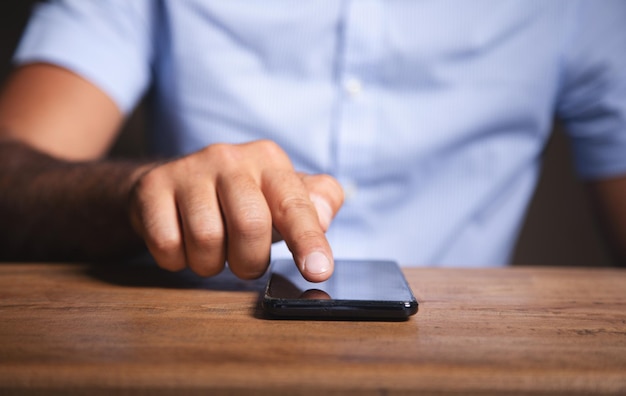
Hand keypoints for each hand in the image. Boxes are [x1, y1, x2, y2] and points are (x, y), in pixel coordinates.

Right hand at [129, 140, 343, 281]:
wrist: (175, 183)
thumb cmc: (242, 198)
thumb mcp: (283, 196)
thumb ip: (316, 203)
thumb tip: (325, 215)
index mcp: (268, 161)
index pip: (294, 205)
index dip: (308, 241)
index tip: (318, 270)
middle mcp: (229, 158)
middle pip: (250, 225)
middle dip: (251, 261)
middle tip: (246, 263)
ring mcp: (188, 170)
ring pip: (206, 239)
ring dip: (212, 263)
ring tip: (215, 252)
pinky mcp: (153, 187)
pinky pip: (168, 244)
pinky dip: (179, 260)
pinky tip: (185, 246)